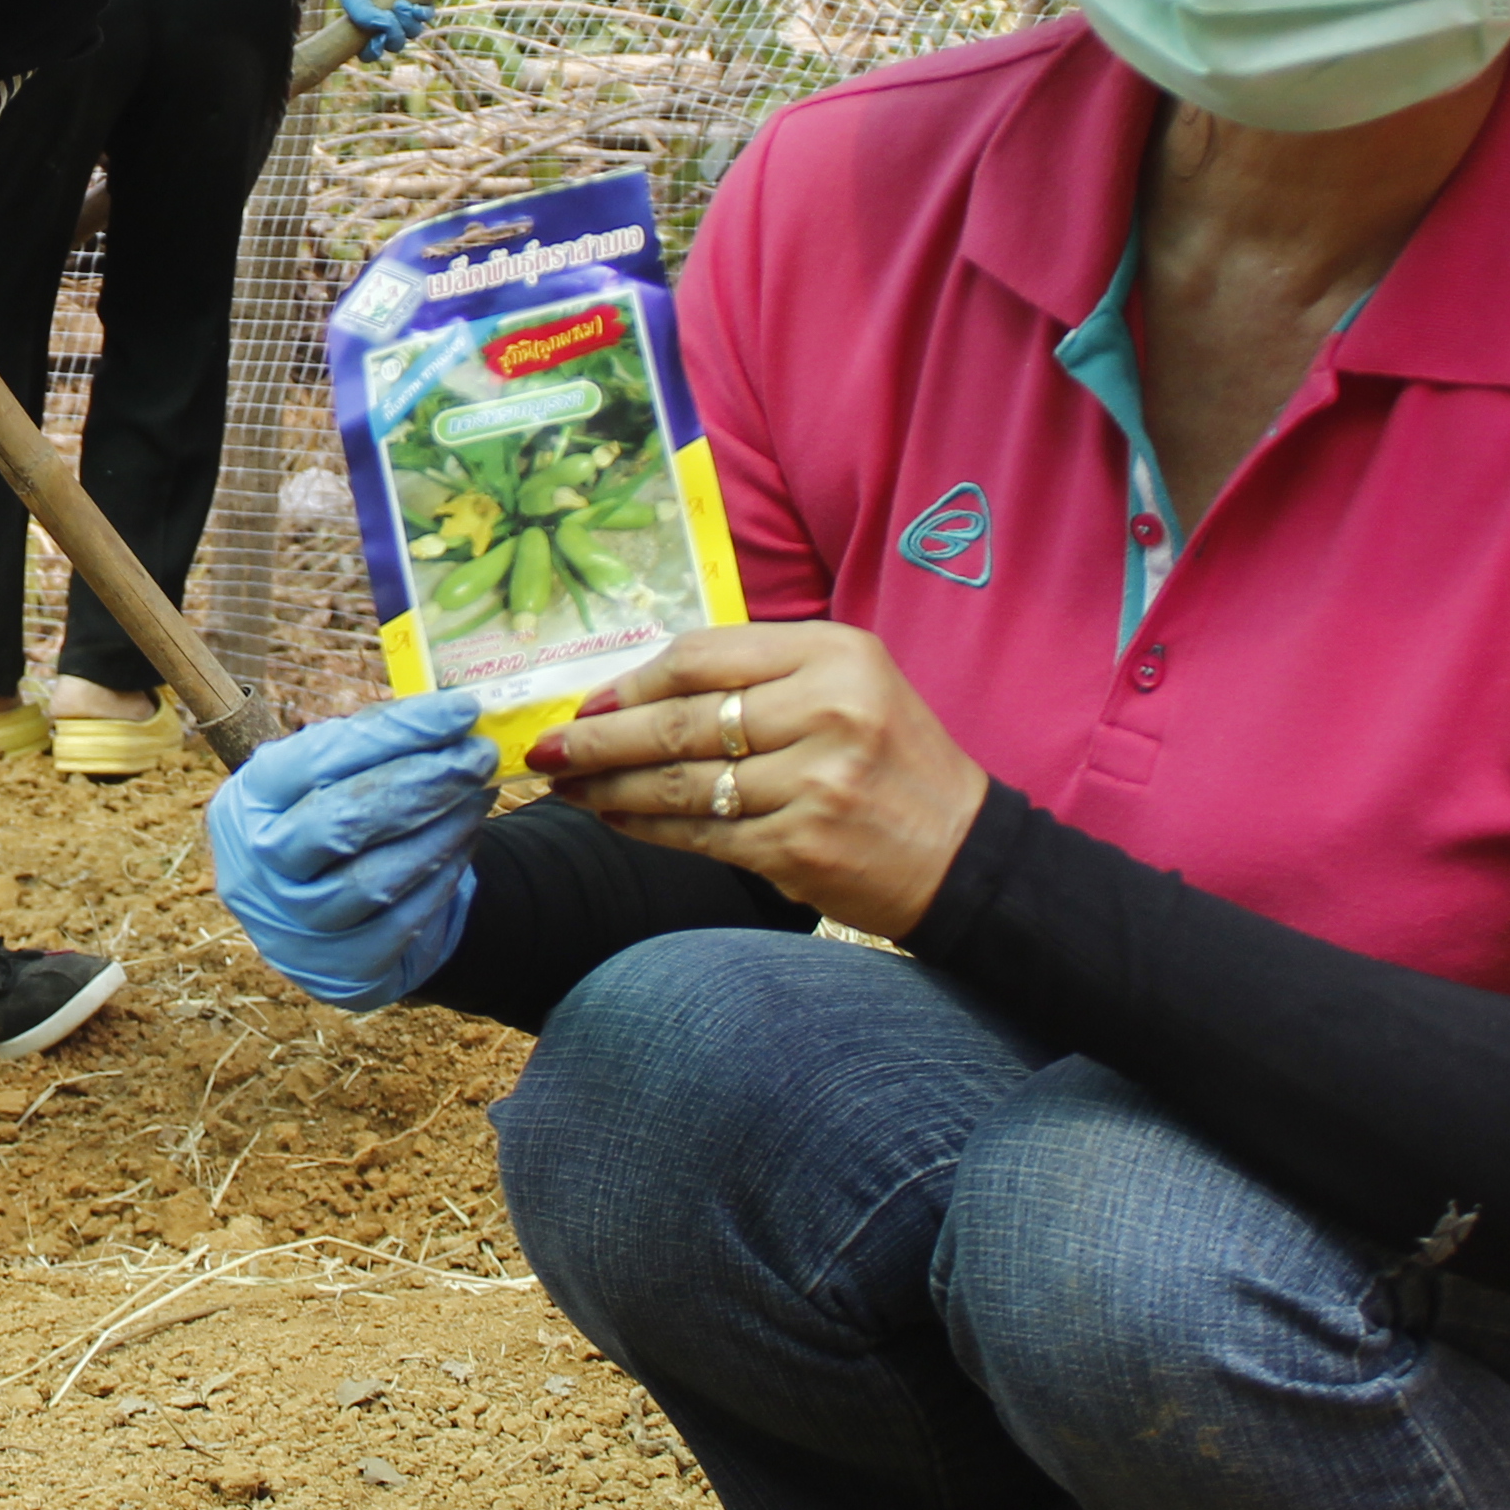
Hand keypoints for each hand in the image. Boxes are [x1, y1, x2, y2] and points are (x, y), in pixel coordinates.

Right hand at [205, 691, 494, 1009]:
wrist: (323, 926)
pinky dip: (442, 877)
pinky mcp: (338, 970)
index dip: (395, 731)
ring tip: (481, 795)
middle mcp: (257, 867)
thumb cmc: (330, 830)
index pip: (317, 757)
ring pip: (375, 878)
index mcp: (247, 801)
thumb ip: (373, 748)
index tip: (459, 710)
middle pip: (341, 821)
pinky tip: (465, 842)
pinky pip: (401, 923)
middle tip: (479, 755)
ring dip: (442, 830)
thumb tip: (449, 714)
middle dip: (423, 782)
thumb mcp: (326, 782)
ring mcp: (293, 925)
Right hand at [337, 0, 437, 56]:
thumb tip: (385, 28)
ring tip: (400, 3)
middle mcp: (386, 25)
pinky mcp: (420, 2)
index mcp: (367, 28)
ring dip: (408, 22)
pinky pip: (427, 17)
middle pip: (395, 44)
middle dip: (394, 36)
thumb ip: (362, 15)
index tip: (374, 40)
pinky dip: (422, 14)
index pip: (370, 54)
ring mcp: (404, 15)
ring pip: (413, 32)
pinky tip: (412, 4)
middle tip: (388, 17)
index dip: (373, 52)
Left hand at [525, 623, 990, 939]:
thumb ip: (757, 678)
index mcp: (835, 655)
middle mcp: (826, 711)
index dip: (632, 682)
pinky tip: (614, 820)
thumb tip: (633, 695)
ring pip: (678, 783)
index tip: (587, 702)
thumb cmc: (891, 763)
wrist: (965, 855)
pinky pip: (698, 834)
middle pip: (678, 720)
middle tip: (545, 750)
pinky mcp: (799, 847)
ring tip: (566, 787)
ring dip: (608, 787)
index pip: (701, 657)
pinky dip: (646, 828)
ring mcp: (813, 783)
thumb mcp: (847, 687)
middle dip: (597, 738)